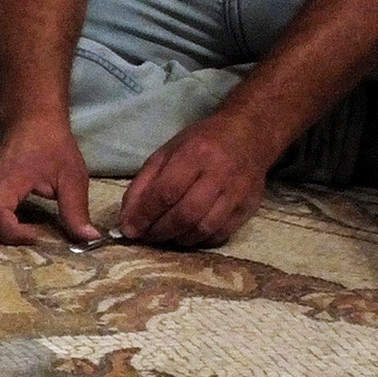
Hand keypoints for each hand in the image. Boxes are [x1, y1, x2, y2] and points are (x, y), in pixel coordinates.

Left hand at [120, 109, 277, 249]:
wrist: (249, 136)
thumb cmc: (201, 144)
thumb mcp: (166, 154)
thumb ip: (143, 185)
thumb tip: (128, 221)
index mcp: (195, 154)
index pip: (166, 192)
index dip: (145, 215)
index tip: (130, 229)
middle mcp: (220, 174)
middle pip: (185, 215)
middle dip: (160, 232)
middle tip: (147, 236)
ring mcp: (237, 193)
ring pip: (203, 229)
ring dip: (178, 239)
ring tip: (166, 235)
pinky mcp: (248, 207)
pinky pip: (220, 234)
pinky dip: (199, 240)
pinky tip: (188, 233)